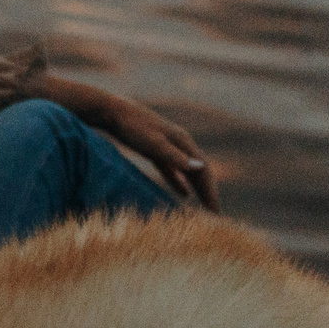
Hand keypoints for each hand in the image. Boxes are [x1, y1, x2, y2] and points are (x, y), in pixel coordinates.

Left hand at [39, 78, 219, 210]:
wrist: (113, 112)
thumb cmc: (133, 128)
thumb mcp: (154, 144)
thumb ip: (176, 157)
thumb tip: (201, 167)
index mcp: (183, 141)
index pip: (204, 170)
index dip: (210, 191)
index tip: (215, 212)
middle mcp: (180, 143)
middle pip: (199, 171)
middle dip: (208, 192)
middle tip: (215, 215)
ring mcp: (169, 147)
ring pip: (188, 171)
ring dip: (198, 189)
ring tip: (204, 208)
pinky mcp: (156, 150)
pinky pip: (174, 170)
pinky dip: (180, 183)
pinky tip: (184, 195)